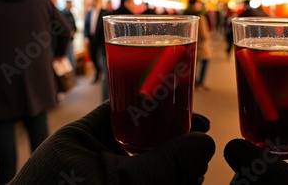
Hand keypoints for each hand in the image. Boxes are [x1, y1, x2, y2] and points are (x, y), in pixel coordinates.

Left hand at [9, 102, 214, 184]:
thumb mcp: (118, 182)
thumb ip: (162, 163)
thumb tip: (205, 143)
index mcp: (83, 136)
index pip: (129, 110)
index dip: (163, 111)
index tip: (194, 120)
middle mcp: (92, 156)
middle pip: (144, 142)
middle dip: (176, 149)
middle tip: (199, 159)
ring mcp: (101, 180)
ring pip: (147, 168)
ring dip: (173, 173)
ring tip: (194, 180)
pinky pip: (141, 183)